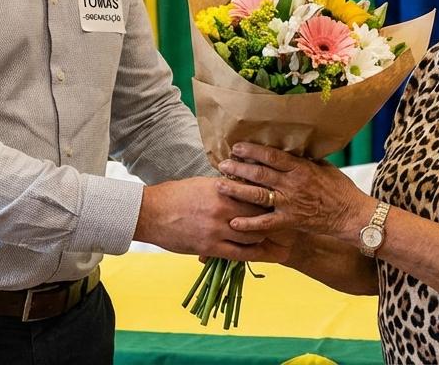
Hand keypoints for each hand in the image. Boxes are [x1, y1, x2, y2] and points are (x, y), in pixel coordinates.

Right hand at [134, 177, 275, 260]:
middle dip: (274, 221)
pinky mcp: (210, 247)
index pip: (256, 194)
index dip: (271, 200)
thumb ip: (225, 188)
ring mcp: (217, 229)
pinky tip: (263, 254)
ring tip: (279, 241)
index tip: (282, 202)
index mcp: (222, 189)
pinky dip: (254, 254)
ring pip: (253, 236)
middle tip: (287, 224)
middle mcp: (223, 208)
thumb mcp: (202, 184)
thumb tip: (243, 188)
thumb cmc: (175, 195)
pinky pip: (239, 254)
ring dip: (266, 239)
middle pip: (260, 216)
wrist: (150, 213)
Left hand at [216, 143, 376, 241]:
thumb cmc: (340, 189)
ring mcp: (289, 204)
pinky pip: (265, 223)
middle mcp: (292, 184)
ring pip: (257, 195)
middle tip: (222, 164)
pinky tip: (234, 222)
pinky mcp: (290, 221)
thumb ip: (304, 160)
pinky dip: (249, 223)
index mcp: (300, 168)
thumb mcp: (324, 167)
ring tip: (220, 185)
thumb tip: (289, 148)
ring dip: (237, 190)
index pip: (271, 155)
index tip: (237, 147)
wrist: (351, 215)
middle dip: (238, 167)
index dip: (252, 150)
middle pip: (259, 173)